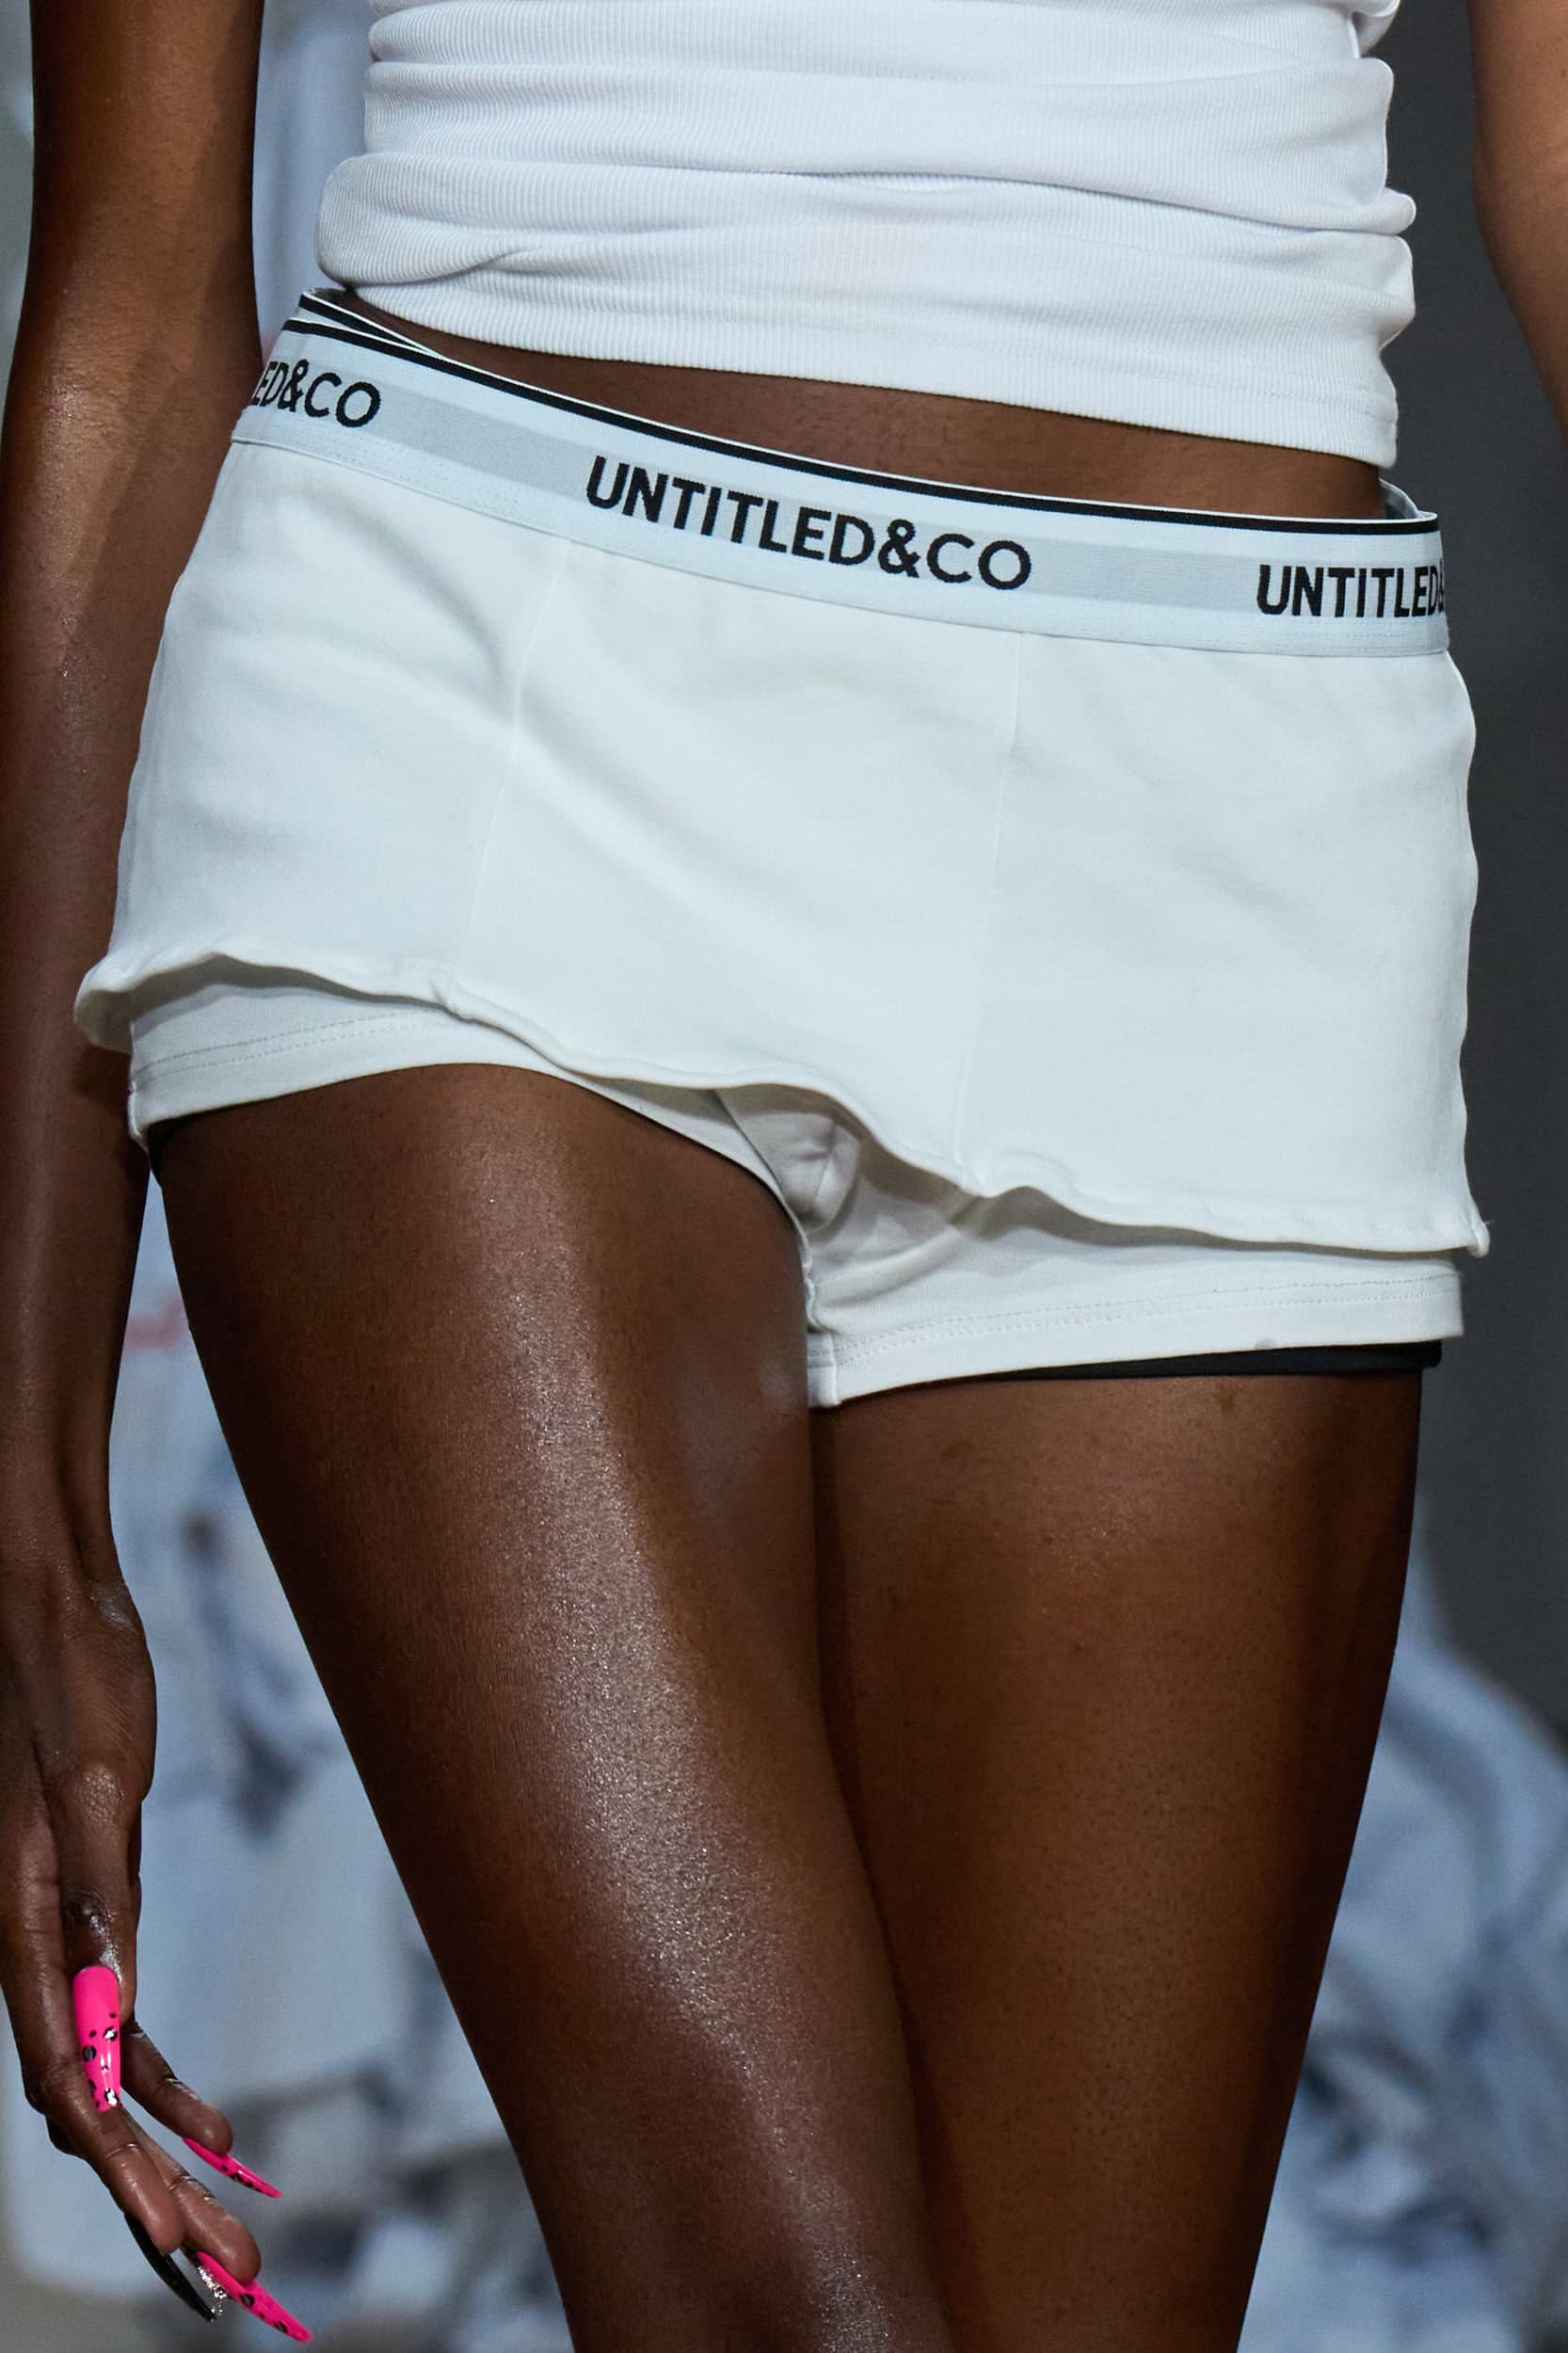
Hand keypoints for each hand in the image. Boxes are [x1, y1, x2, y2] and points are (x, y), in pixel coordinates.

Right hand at [0, 1535, 259, 2279]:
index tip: (186, 2251)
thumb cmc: (70, 1684)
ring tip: (235, 2233)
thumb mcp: (97, 1782)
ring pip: (107, 2088)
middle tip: (232, 2287)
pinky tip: (220, 2130)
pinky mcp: (92, 1915)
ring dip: (165, 2166)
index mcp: (21, 1937)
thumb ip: (97, 1891)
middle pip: (89, 2115)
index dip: (130, 2179)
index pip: (74, 2091)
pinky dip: (167, 2090)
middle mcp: (32, 1954)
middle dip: (155, 2209)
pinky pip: (122, 2035)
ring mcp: (60, 1941)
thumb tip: (111, 1995)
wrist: (55, 1612)